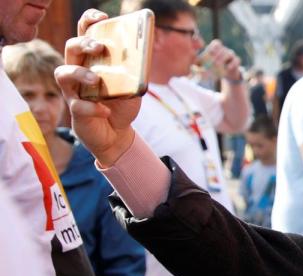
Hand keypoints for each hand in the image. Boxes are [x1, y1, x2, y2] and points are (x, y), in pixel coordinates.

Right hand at [54, 10, 140, 166]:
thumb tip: (140, 59)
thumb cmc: (121, 103)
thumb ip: (134, 73)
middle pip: (71, 48)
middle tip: (100, 47)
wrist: (117, 133)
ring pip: (63, 74)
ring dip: (79, 73)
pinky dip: (93, 108)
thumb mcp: (133, 86)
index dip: (88, 22)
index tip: (99, 17)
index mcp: (92, 59)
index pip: (85, 33)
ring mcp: (74, 90)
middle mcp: (78, 71)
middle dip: (84, 44)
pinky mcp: (76, 111)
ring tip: (96, 80)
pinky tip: (106, 109)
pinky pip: (79, 106)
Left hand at [202, 40, 242, 82]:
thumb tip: (193, 65)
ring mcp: (232, 55)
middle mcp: (225, 50)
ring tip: (218, 65)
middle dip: (217, 55)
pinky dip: (232, 64)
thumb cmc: (214, 67)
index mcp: (217, 48)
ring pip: (229, 53)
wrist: (226, 74)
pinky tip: (227, 68)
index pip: (216, 43)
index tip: (210, 53)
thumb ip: (200, 63)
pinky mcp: (237, 62)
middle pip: (222, 49)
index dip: (213, 47)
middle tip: (212, 62)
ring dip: (223, 59)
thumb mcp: (206, 64)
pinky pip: (236, 60)